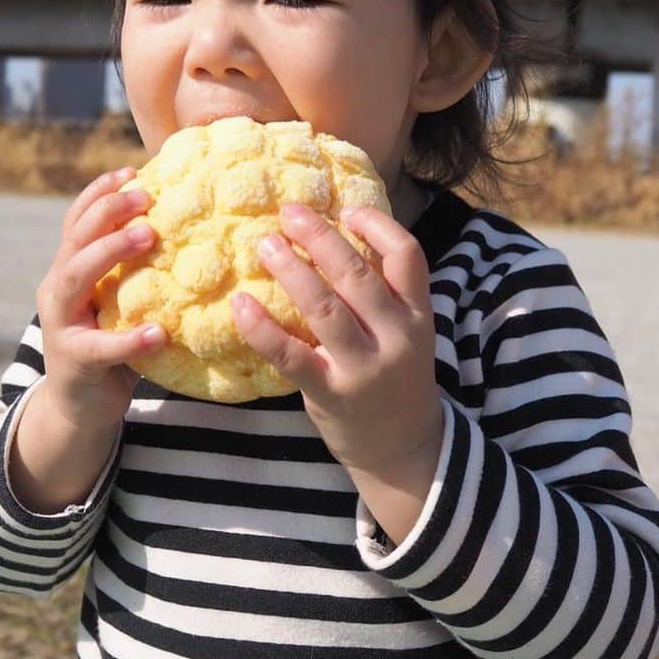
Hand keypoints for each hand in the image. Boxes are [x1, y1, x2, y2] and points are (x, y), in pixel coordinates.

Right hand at [35, 166, 164, 430]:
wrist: (80, 406)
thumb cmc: (111, 343)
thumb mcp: (120, 299)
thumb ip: (138, 271)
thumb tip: (192, 232)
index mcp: (70, 269)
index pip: (78, 219)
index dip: (101, 192)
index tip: (132, 171)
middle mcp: (58, 288)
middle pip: (77, 238)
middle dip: (109, 211)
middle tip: (146, 198)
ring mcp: (60, 322)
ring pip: (77, 276)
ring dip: (112, 252)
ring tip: (149, 236)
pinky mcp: (73, 359)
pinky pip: (100, 346)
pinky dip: (128, 338)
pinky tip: (157, 333)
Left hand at [231, 202, 443, 480]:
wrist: (403, 449)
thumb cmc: (395, 377)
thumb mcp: (406, 332)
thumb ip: (382, 294)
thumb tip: (334, 236)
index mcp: (417, 315)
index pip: (407, 255)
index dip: (377, 225)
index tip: (345, 210)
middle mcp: (396, 337)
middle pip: (358, 274)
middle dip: (320, 237)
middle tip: (289, 211)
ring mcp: (364, 367)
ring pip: (324, 308)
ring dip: (291, 270)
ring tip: (265, 244)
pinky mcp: (331, 393)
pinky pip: (290, 354)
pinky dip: (262, 327)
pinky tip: (241, 303)